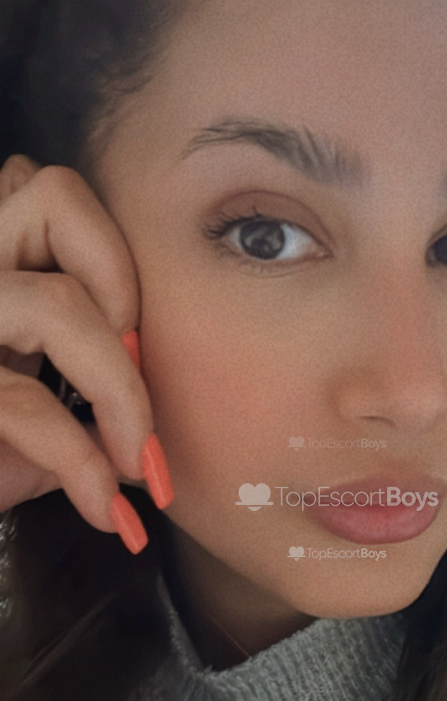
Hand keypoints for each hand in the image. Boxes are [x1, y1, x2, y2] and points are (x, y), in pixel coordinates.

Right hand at [0, 154, 167, 548]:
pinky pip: (27, 404)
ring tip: (137, 463)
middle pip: (56, 196)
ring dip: (119, 391)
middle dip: (124, 296)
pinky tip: (105, 510)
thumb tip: (165, 419)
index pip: (57, 190)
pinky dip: (82, 464)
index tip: (137, 344)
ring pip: (56, 300)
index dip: (112, 257)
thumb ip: (96, 392)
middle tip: (140, 377)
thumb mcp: (43, 420)